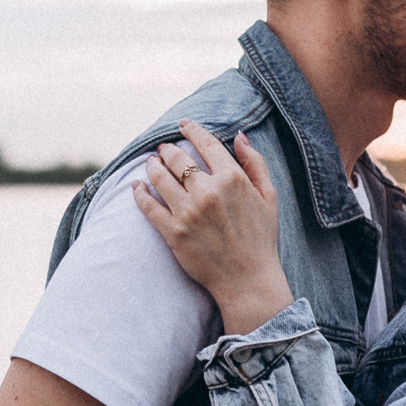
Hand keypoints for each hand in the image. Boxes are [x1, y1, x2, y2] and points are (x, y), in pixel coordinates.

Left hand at [131, 121, 293, 332]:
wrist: (248, 280)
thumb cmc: (260, 238)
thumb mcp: (269, 196)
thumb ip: (255, 162)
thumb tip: (239, 135)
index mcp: (233, 179)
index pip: (206, 144)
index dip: (192, 130)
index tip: (183, 125)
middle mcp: (208, 192)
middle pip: (178, 159)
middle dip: (168, 150)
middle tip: (163, 149)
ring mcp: (188, 212)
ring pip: (160, 178)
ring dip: (151, 166)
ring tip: (149, 163)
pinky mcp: (173, 232)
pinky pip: (148, 206)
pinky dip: (139, 193)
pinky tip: (136, 187)